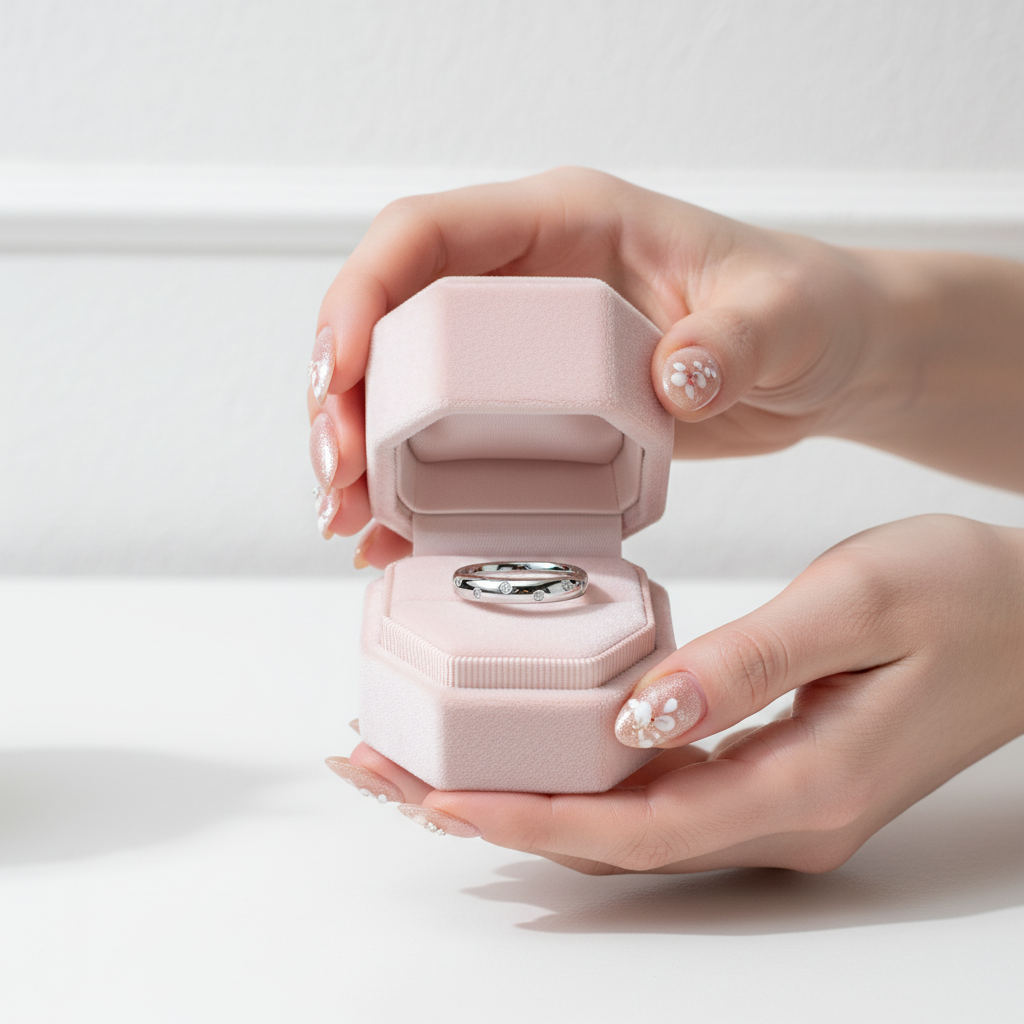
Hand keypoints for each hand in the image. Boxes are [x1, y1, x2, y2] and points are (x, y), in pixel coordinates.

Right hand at [306, 167, 888, 561]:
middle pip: (392, 320)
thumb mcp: (784, 317)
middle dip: (345, 395)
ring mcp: (526, 349)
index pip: (426, 235)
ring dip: (367, 453)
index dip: (362, 298)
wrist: (822, 360)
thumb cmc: (804, 311)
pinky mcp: (538, 408)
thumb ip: (736, 338)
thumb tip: (677, 376)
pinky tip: (398, 539)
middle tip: (337, 473)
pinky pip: (455, 443)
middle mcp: (528, 282)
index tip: (339, 375)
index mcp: (566, 223)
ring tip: (350, 520)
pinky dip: (419, 492)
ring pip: (409, 388)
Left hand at [334, 515, 1023, 872]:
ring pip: (620, 822)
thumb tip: (643, 715)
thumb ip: (749, 663)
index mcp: (801, 786)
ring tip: (419, 765)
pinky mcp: (767, 771)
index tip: (430, 796)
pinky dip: (574, 779)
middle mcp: (778, 816)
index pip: (634, 827)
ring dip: (519, 797)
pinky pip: (650, 793)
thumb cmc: (963, 593)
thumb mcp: (859, 602)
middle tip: (380, 772)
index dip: (526, 817)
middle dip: (488, 812)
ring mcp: (773, 801)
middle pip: (607, 839)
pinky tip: (526, 749)